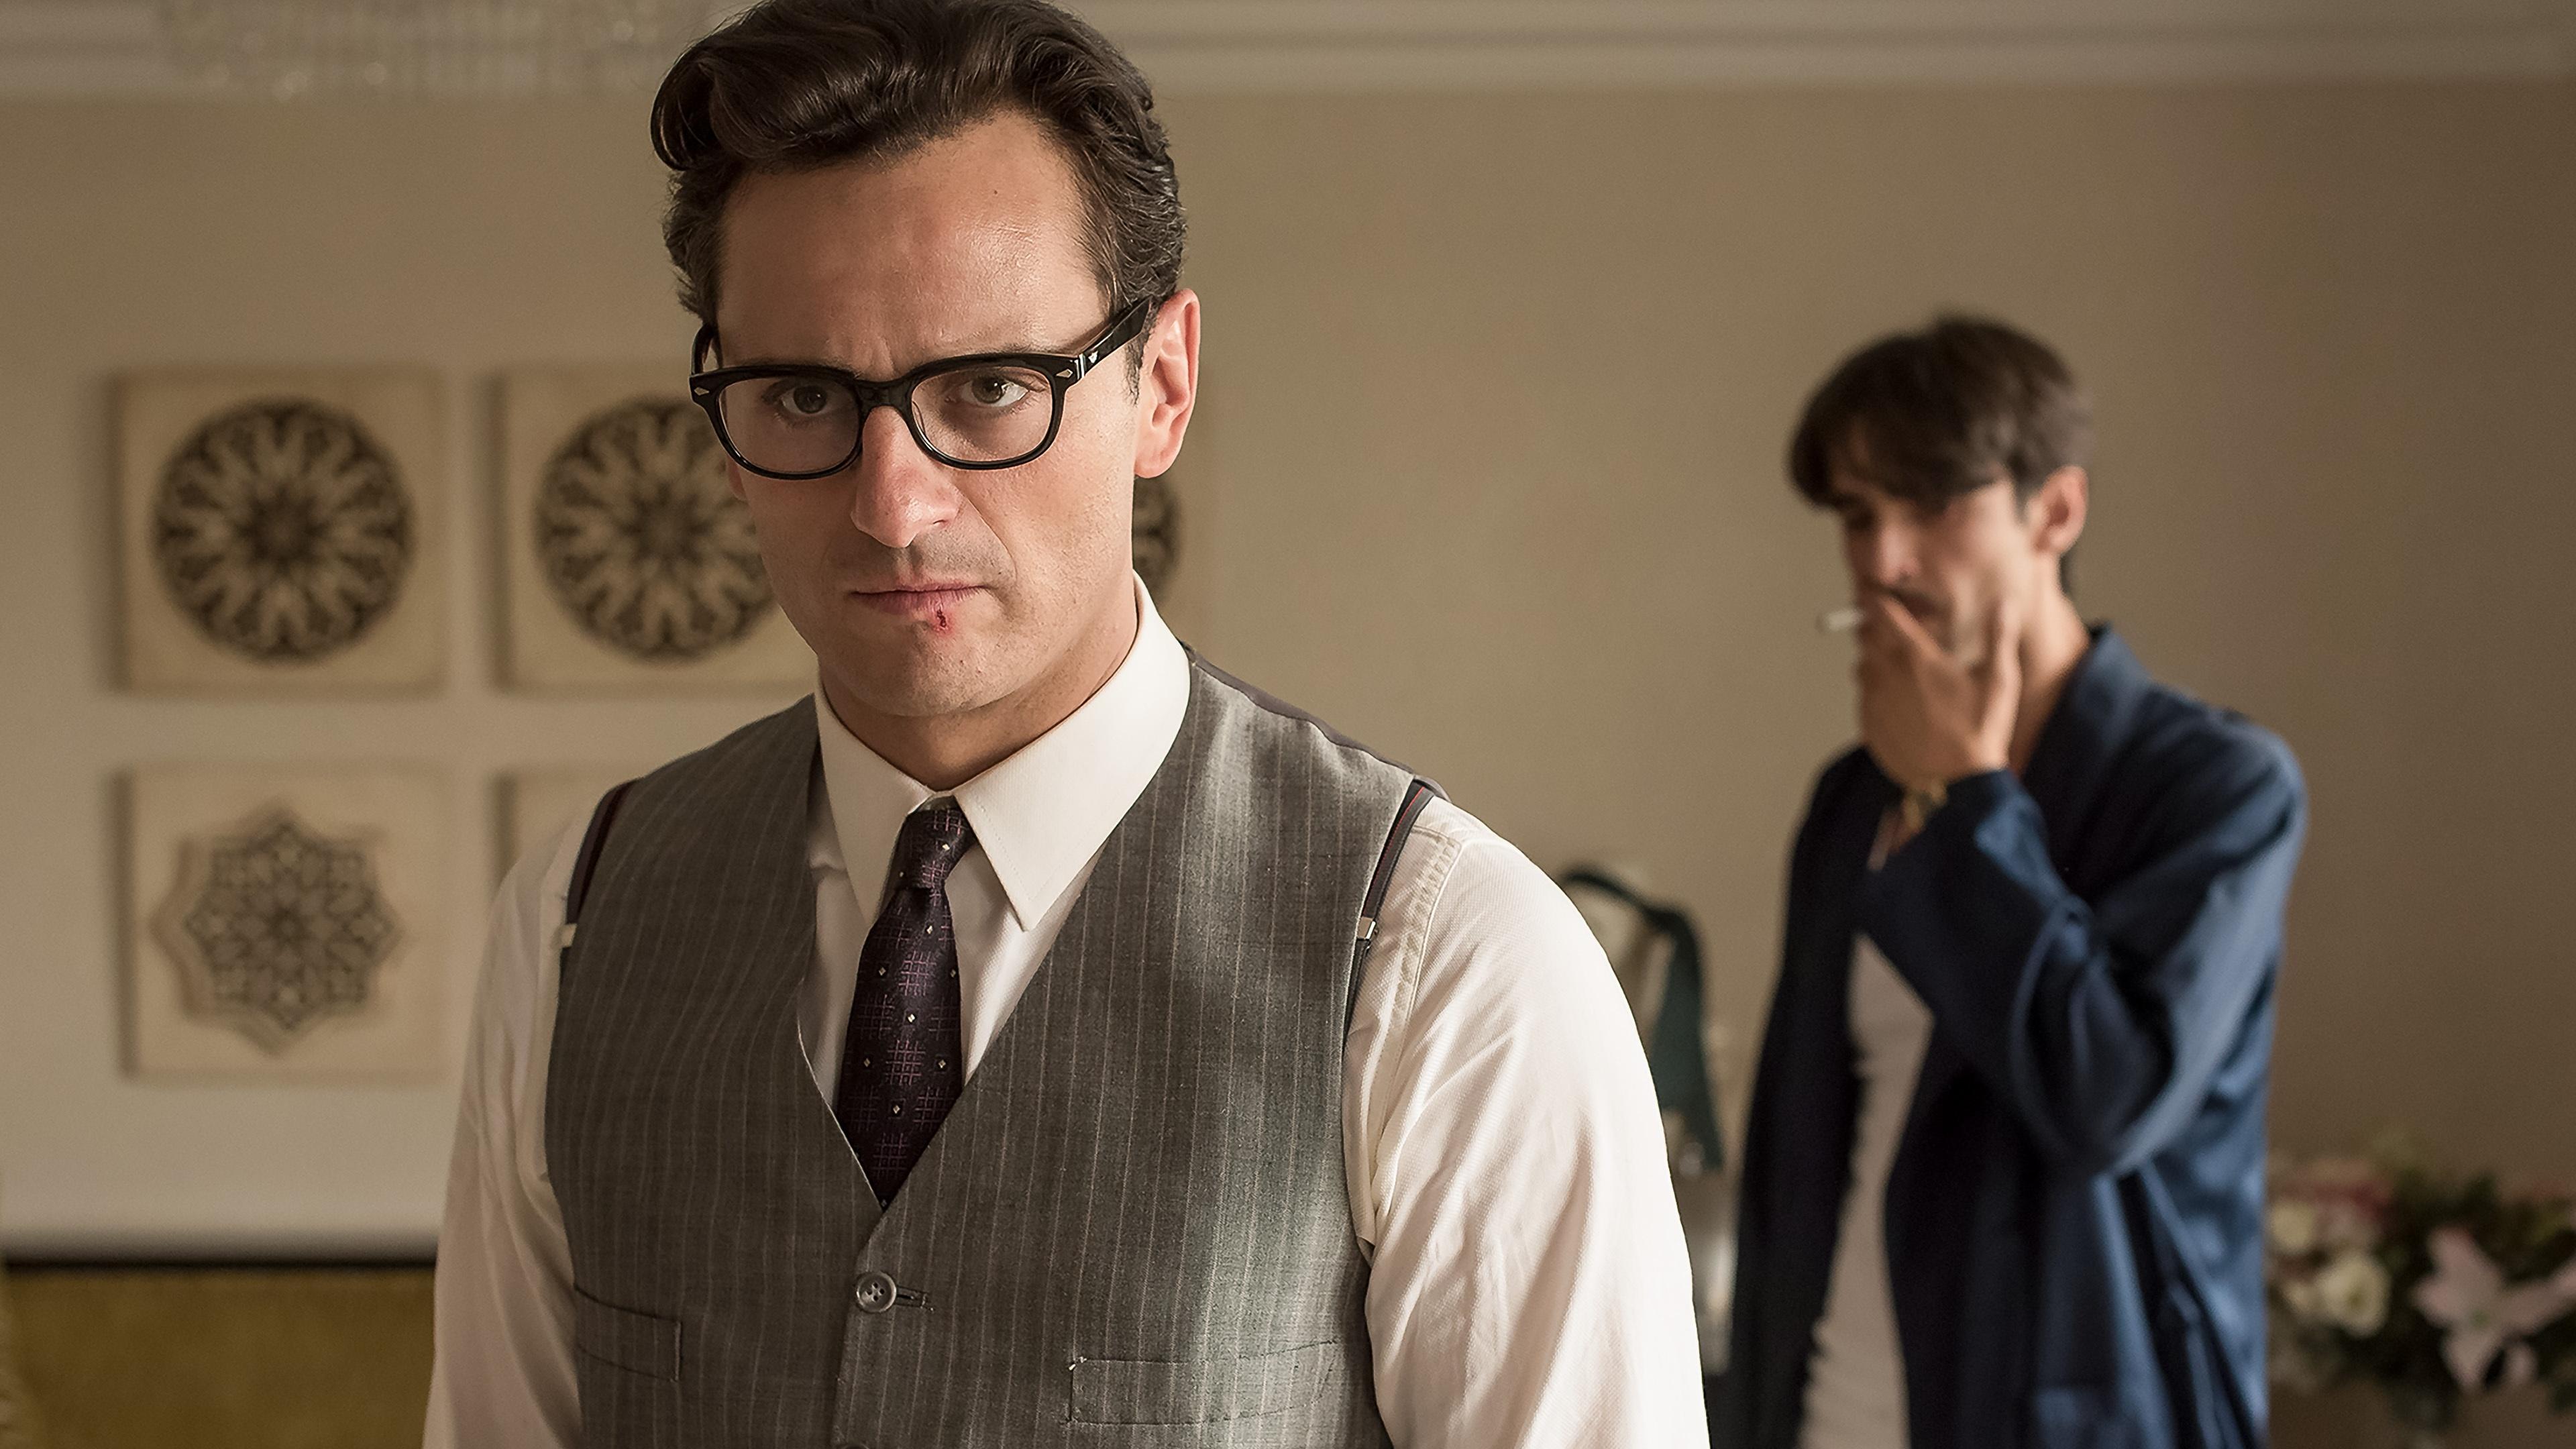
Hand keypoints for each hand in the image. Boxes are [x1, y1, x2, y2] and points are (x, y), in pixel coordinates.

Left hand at [1855, 592, 2020, 792]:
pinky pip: (1864, 698)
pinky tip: (1901, 703)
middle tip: (1894, 630)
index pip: (1882, 612)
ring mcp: (1874, 700)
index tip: (1875, 591)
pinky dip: (1876, 693)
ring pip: (1862, 666)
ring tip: (1901, 669)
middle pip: (1865, 635)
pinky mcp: (1868, 725)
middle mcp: (1887, 674)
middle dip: (1876, 627)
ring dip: (1875, 660)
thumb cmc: (1981, 730)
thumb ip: (2000, 636)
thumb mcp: (1999, 679)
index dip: (1876, 597)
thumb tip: (2004, 603)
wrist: (1956, 783)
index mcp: (1916, 656)